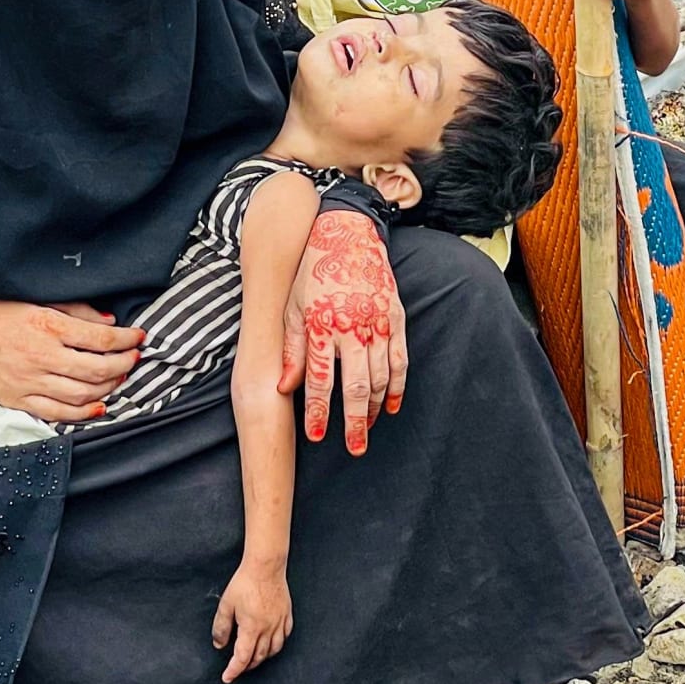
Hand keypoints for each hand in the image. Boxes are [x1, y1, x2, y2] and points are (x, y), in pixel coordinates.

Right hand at [0, 300, 143, 421]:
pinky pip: (58, 413)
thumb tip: (109, 322)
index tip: (138, 337)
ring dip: (109, 387)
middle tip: (134, 358)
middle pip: (98, 368)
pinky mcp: (20, 400)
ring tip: (120, 377)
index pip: (101, 337)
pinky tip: (99, 406)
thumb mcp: (37, 301)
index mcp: (48, 326)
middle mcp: (43, 357)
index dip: (126, 339)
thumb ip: (75, 311)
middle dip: (124, 364)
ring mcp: (31, 382)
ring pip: (83, 393)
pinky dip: (83, 413)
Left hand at [213, 560, 292, 682]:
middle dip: (247, 666)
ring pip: (273, 649)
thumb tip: (219, 644)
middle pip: (258, 657)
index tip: (227, 677)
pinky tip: (271, 644)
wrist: (265, 566)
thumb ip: (221, 627)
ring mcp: (279, 621)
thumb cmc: (245, 583)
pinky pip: (284, 636)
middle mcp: (268, 628)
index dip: (234, 670)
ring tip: (253, 659)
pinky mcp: (286, 614)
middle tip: (237, 668)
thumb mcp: (226, 605)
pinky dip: (277, 644)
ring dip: (262, 658)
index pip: (242, 657)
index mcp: (252, 628)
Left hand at [279, 208, 404, 450]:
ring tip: (366, 428)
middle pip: (355, 387)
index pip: (319, 380)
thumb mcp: (291, 309)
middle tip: (354, 448)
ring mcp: (378, 325)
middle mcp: (352, 329)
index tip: (317, 436)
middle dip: (354, 422)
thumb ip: (291, 349)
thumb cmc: (313, 275)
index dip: (318, 411)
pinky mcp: (396, 320)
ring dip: (373, 408)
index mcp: (321, 327)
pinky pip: (401, 361)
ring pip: (380, 378)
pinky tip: (391, 406)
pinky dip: (398, 386)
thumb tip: (284, 388)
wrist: (347, 236)